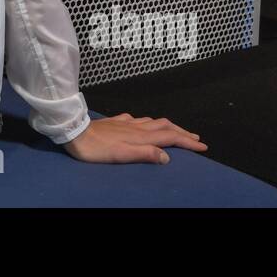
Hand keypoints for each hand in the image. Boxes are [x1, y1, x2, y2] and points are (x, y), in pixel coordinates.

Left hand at [61, 113, 206, 164]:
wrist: (74, 131)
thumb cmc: (96, 148)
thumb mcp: (122, 155)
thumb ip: (145, 154)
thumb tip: (167, 156)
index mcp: (141, 136)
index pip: (170, 137)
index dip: (187, 142)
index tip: (202, 146)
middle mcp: (136, 126)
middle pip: (165, 126)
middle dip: (182, 132)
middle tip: (195, 138)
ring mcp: (126, 122)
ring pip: (153, 121)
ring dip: (168, 126)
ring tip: (176, 130)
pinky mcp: (115, 121)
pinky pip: (138, 119)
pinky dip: (148, 122)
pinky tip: (144, 124)